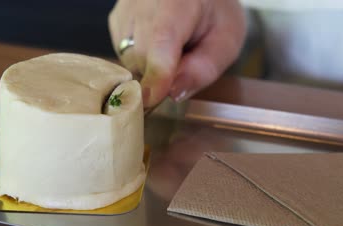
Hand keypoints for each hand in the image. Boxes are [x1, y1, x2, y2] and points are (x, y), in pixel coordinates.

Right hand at [109, 0, 245, 107]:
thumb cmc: (217, 18)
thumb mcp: (226, 43)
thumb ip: (204, 69)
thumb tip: (172, 92)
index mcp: (178, 0)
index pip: (162, 39)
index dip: (157, 73)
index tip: (154, 99)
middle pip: (143, 54)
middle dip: (162, 75)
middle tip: (187, 64)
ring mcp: (126, 8)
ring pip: (129, 59)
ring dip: (151, 69)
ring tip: (174, 52)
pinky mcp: (116, 19)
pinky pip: (123, 55)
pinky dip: (141, 61)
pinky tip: (158, 48)